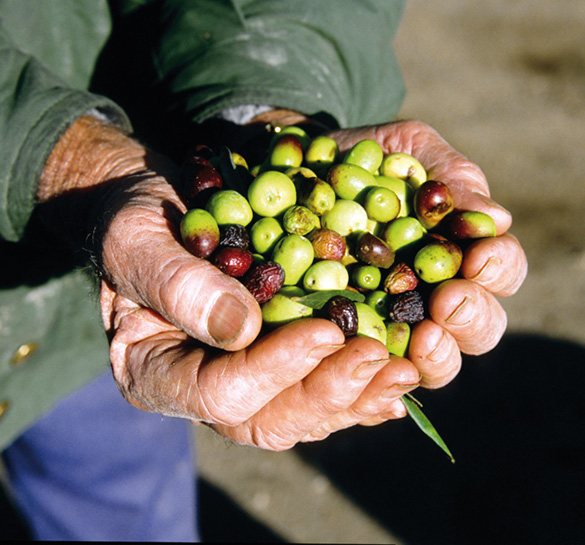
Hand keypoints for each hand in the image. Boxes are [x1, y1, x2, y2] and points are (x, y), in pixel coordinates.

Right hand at [37, 115, 420, 449]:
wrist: (158, 211)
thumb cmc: (136, 223)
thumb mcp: (138, 241)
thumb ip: (176, 285)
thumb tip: (241, 328)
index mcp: (156, 373)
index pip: (219, 394)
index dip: (274, 368)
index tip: (324, 330)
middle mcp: (202, 392)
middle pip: (269, 421)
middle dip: (328, 392)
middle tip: (378, 358)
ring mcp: (244, 383)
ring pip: (303, 414)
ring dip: (357, 396)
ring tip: (406, 369)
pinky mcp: (276, 365)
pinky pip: (320, 389)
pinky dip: (362, 388)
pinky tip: (402, 375)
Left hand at [328, 120, 527, 387]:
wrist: (294, 170)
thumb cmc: (359, 158)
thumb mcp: (406, 149)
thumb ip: (450, 175)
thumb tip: (496, 219)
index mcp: (457, 253)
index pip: (498, 271)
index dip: (498, 269)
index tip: (478, 257)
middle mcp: (432, 296)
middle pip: (476, 328)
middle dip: (471, 319)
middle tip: (447, 303)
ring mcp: (390, 324)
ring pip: (433, 362)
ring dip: (436, 357)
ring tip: (421, 340)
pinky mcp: (348, 340)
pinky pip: (371, 372)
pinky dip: (379, 378)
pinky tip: (373, 366)